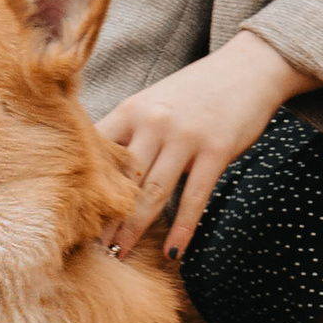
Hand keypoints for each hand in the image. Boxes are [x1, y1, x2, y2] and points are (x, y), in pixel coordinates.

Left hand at [101, 31, 301, 259]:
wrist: (249, 66)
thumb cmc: (197, 90)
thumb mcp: (155, 101)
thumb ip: (130, 131)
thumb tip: (101, 170)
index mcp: (132, 109)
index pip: (96, 153)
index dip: (83, 186)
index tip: (72, 216)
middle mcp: (153, 122)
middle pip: (121, 179)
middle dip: (104, 217)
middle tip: (89, 250)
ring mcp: (185, 136)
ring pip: (152, 193)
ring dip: (134, 230)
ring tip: (120, 256)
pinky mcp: (215, 150)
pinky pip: (195, 198)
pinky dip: (183, 229)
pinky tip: (173, 252)